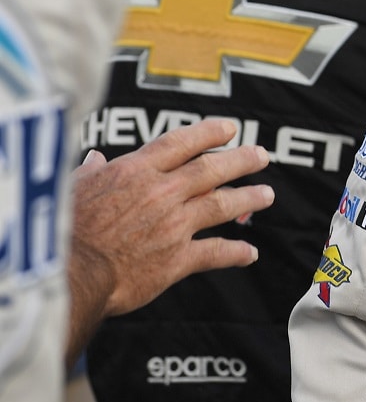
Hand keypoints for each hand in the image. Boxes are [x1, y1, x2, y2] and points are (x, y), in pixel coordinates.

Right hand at [67, 118, 273, 362]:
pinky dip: (236, 253)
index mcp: (135, 171)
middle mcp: (161, 193)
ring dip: (248, 199)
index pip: (181, 143)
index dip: (209, 133)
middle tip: (261, 155)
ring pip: (221, 205)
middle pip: (211, 169)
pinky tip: (250, 253)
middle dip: (241, 160)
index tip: (229, 128)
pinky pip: (215, 252)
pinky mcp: (177, 259)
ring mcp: (173, 225)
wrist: (69, 274)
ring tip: (266, 194)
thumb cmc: (62, 230)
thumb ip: (91, 173)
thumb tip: (94, 158)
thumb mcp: (71, 189)